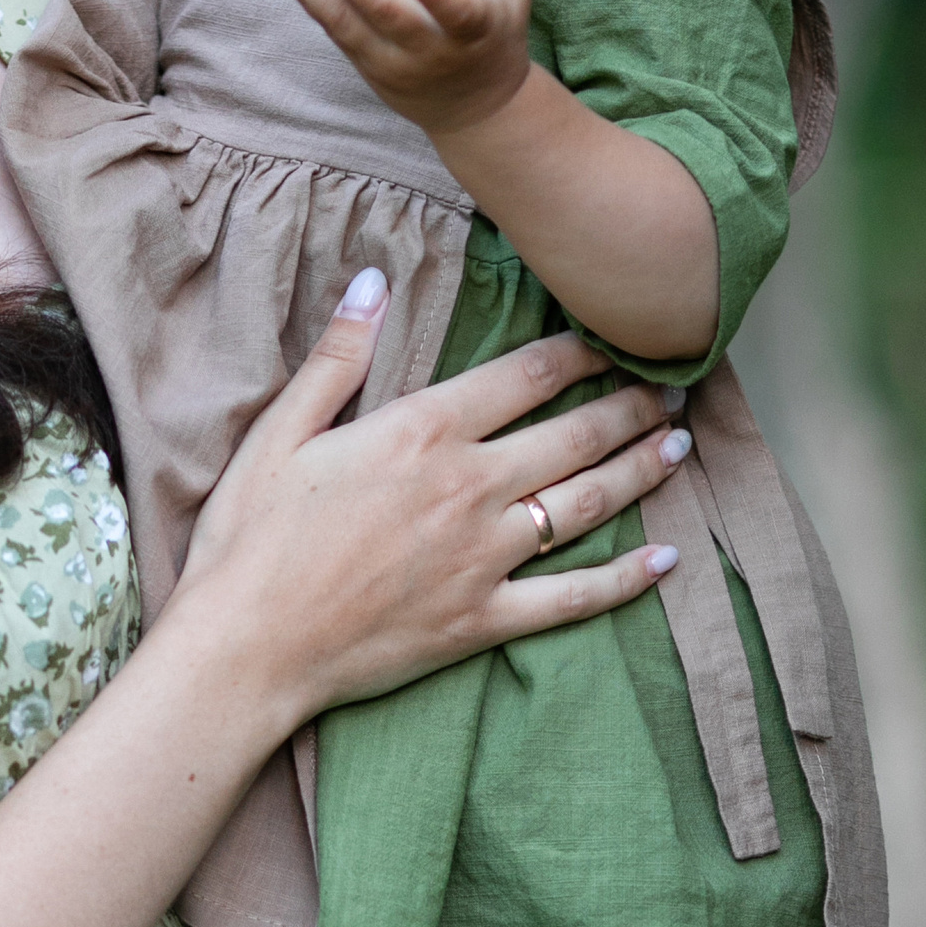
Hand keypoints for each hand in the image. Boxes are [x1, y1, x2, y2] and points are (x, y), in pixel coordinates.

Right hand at [168, 270, 688, 735]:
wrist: (246, 648)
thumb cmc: (249, 539)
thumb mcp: (279, 432)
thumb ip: (338, 356)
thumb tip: (374, 278)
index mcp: (421, 432)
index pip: (526, 376)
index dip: (581, 353)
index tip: (617, 339)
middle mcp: (468, 488)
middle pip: (574, 435)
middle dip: (631, 405)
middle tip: (672, 386)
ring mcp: (483, 558)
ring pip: (587, 504)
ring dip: (641, 470)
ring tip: (679, 444)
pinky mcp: (483, 620)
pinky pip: (573, 598)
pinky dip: (626, 580)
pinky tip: (667, 560)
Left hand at [279, 0, 547, 139]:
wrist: (475, 112)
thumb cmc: (495, 39)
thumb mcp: (518, 0)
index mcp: (473, 32)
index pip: (458, 16)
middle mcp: (429, 51)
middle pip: (386, 16)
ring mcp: (393, 64)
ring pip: (346, 27)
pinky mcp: (366, 68)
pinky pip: (333, 31)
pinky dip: (309, 0)